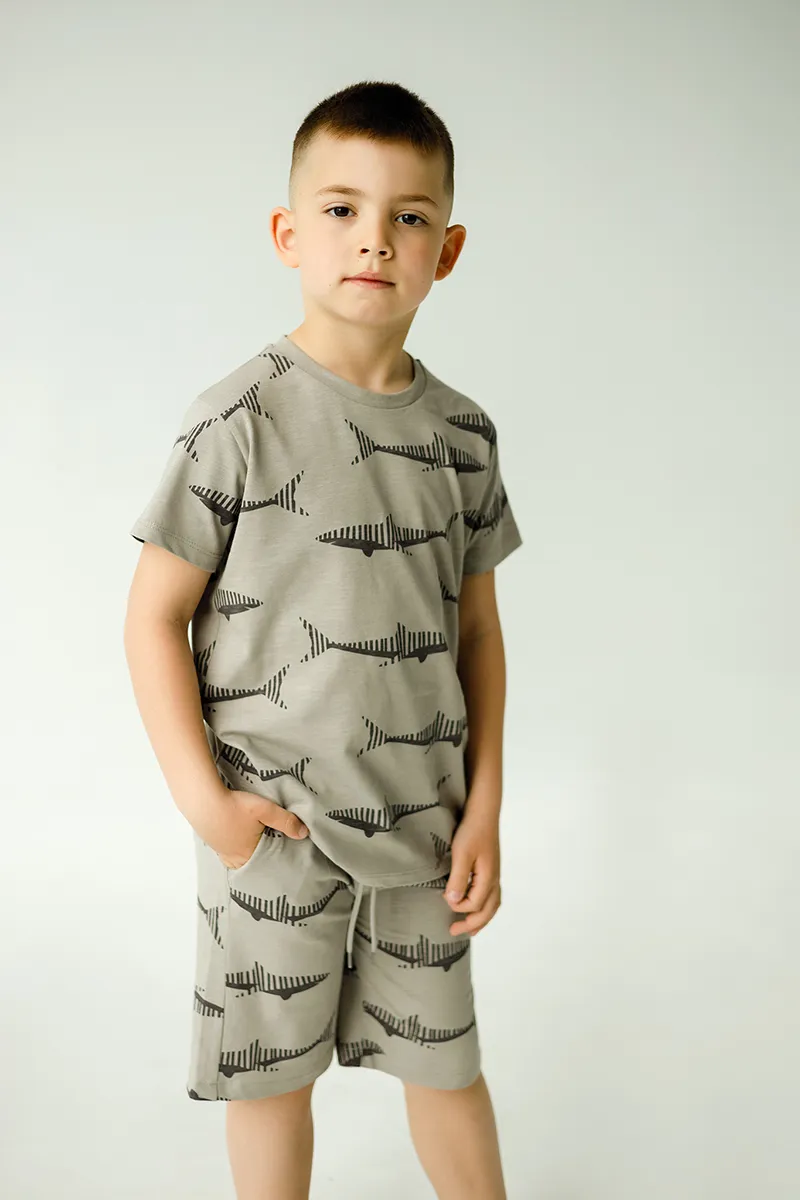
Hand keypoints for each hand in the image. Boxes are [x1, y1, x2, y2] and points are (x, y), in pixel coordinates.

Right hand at [212, 788, 308, 869]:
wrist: (202, 798)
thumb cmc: (233, 805)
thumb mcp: (265, 810)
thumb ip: (285, 821)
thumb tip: (304, 833)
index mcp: (246, 854)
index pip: (263, 866)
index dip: (272, 863)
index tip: (280, 860)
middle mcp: (231, 857)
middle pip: (249, 864)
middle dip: (259, 860)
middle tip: (269, 853)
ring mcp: (219, 849)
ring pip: (235, 858)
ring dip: (244, 853)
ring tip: (254, 845)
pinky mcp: (209, 839)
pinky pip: (224, 850)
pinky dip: (231, 846)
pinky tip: (234, 837)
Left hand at [443, 811, 501, 937]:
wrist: (483, 812)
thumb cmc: (472, 831)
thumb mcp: (461, 854)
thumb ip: (458, 879)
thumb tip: (452, 902)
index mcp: (488, 878)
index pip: (474, 904)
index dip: (458, 907)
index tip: (443, 898)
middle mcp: (494, 879)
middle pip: (487, 911)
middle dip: (472, 924)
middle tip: (453, 931)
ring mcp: (494, 874)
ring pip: (492, 904)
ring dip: (481, 918)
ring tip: (470, 928)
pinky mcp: (491, 868)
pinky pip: (492, 895)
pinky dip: (484, 906)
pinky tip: (476, 905)